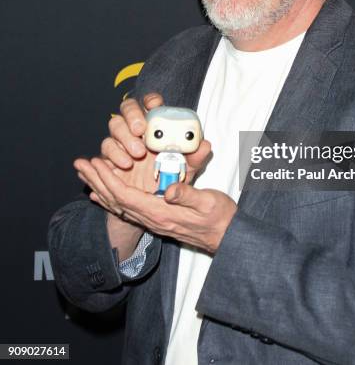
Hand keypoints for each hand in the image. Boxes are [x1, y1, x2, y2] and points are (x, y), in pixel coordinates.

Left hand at [79, 159, 236, 252]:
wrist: (227, 237)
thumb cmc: (220, 217)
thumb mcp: (208, 202)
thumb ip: (187, 195)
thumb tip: (169, 190)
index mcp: (161, 213)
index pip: (126, 197)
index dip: (109, 179)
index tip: (97, 163)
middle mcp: (152, 219)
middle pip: (115, 200)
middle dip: (96, 180)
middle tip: (80, 163)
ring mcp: (153, 221)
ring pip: (117, 204)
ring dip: (99, 187)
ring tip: (85, 173)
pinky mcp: (156, 219)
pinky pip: (126, 209)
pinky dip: (110, 199)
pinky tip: (99, 194)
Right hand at [100, 93, 210, 183]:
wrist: (153, 199)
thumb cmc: (170, 176)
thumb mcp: (186, 169)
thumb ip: (196, 157)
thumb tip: (206, 145)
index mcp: (156, 124)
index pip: (151, 102)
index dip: (151, 100)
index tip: (154, 104)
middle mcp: (136, 127)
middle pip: (128, 107)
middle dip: (133, 115)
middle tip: (140, 130)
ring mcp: (121, 139)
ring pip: (115, 125)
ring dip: (123, 137)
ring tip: (136, 154)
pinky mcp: (109, 154)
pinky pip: (106, 147)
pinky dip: (114, 154)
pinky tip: (124, 164)